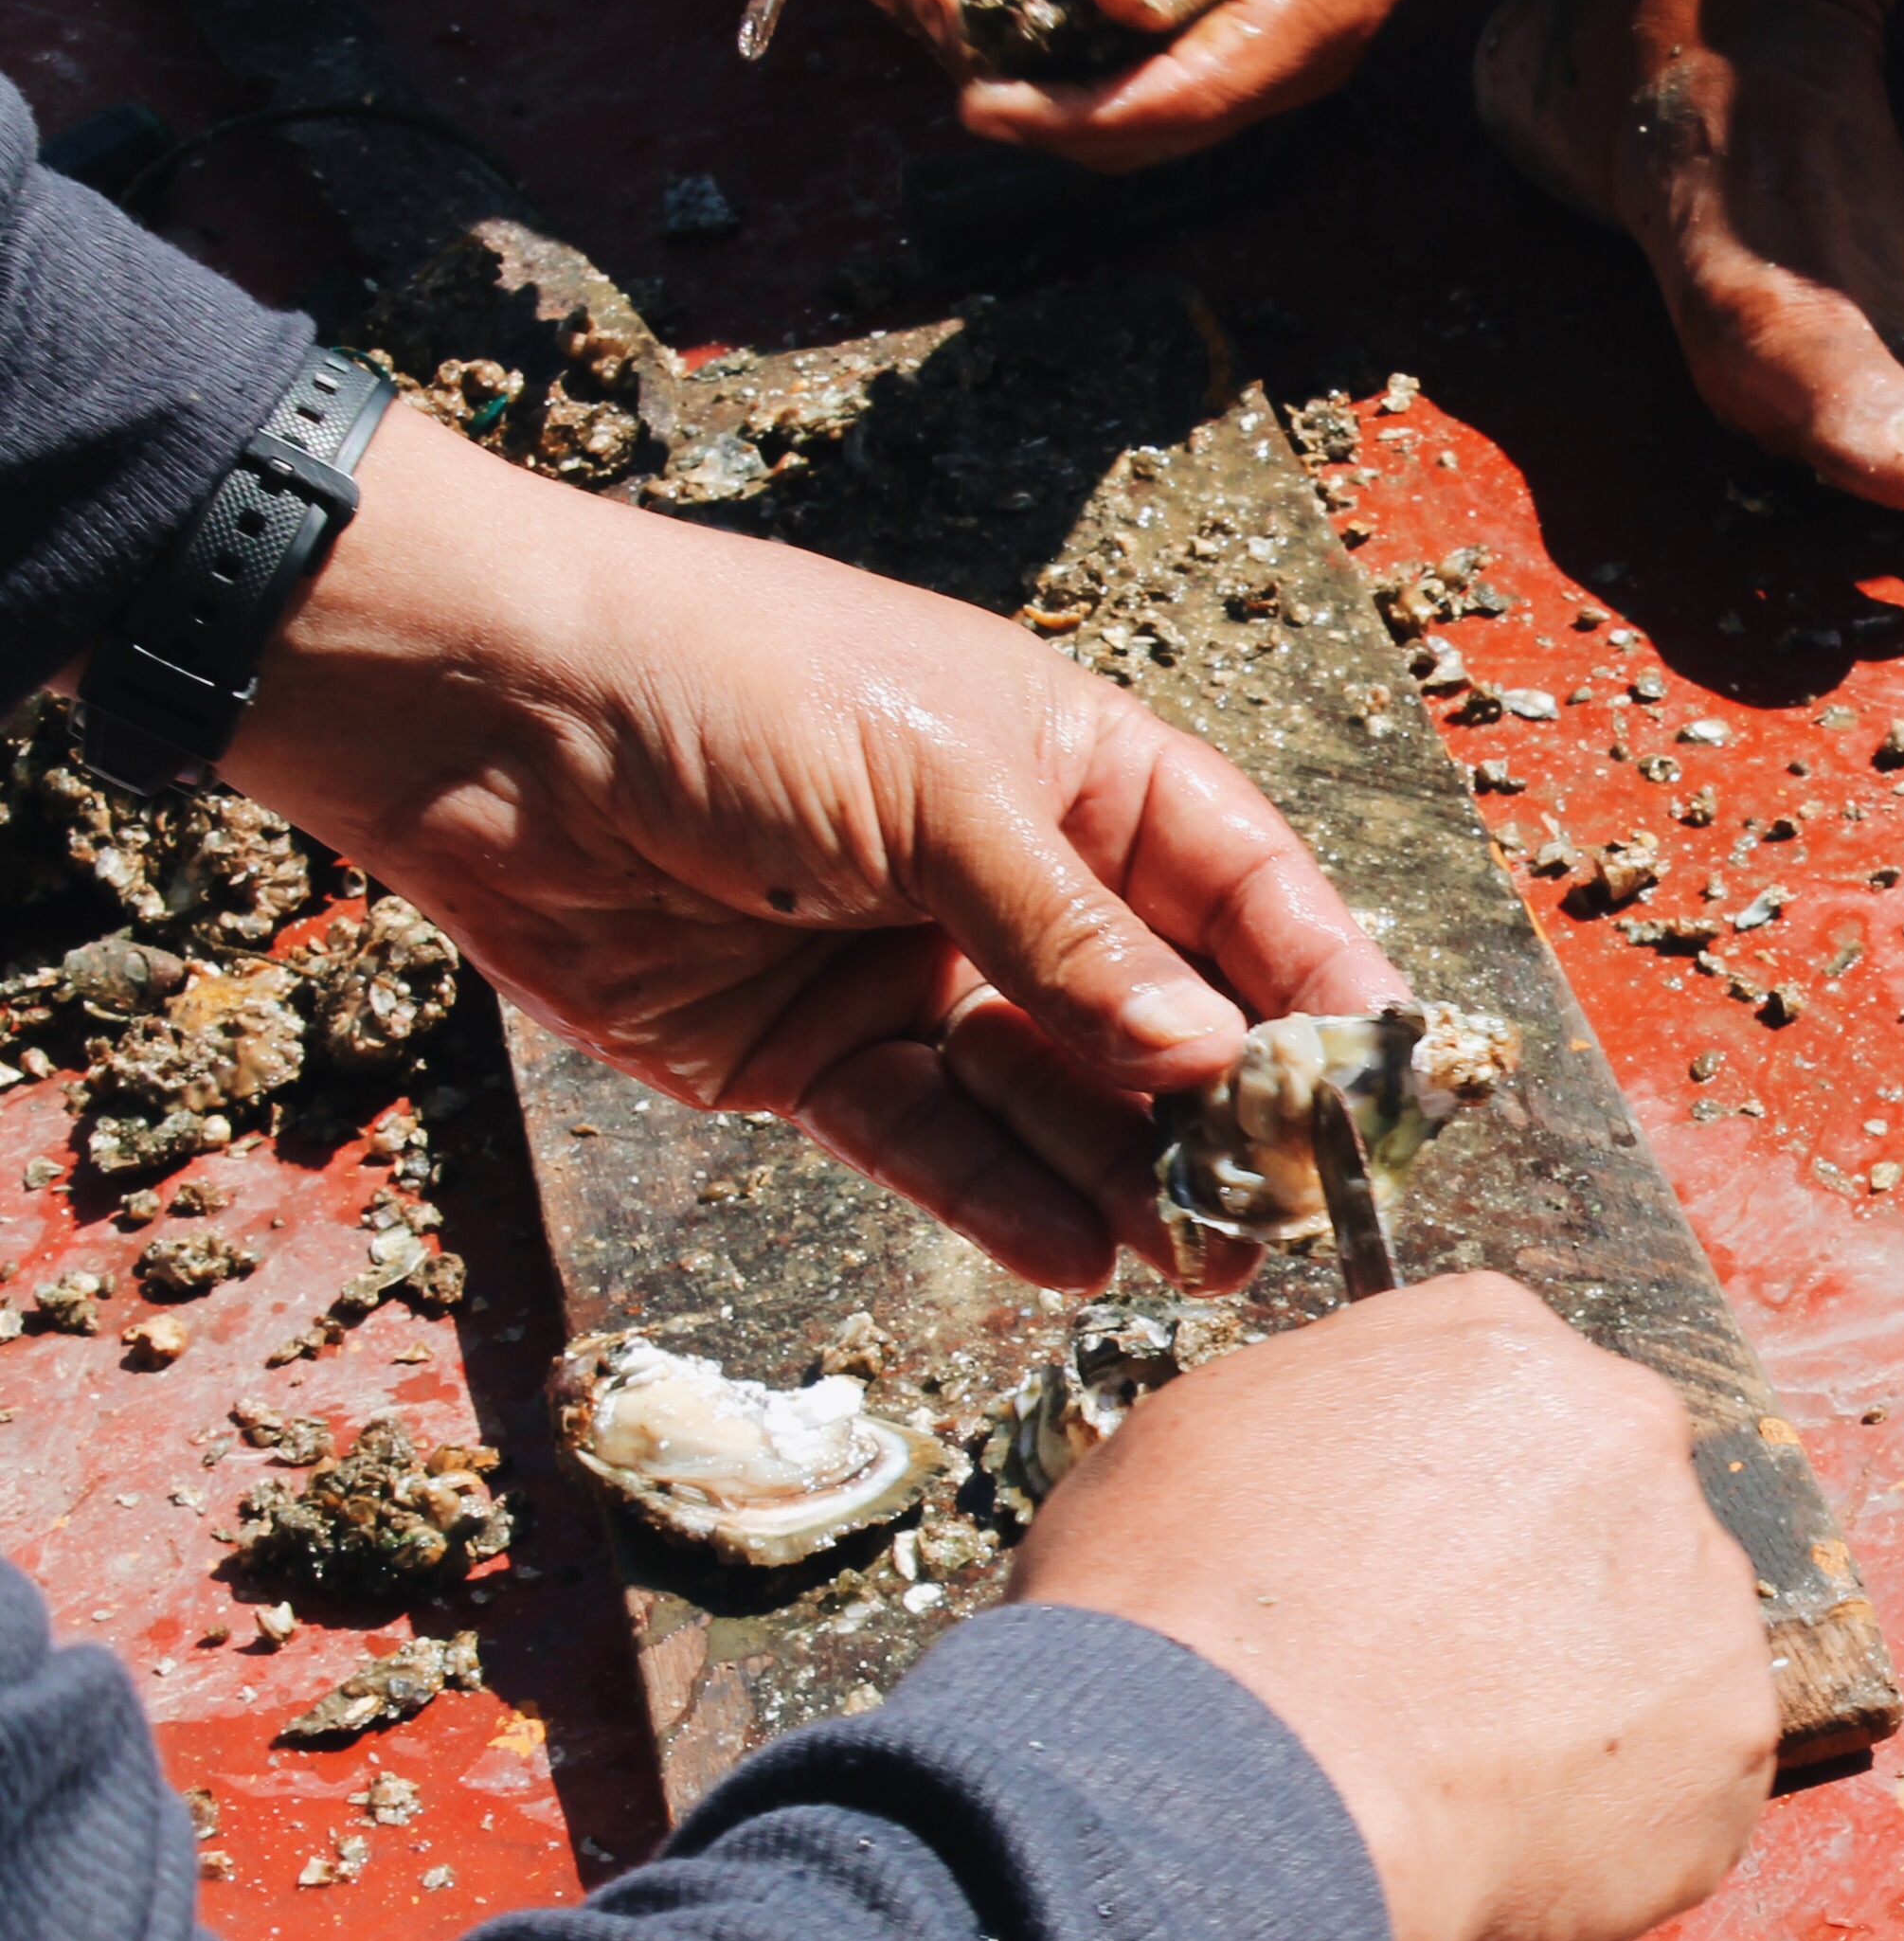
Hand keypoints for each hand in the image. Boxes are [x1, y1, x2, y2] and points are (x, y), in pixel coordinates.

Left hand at [214, 401, 1404, 1290]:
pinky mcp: (812, 1056)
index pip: (1236, 880)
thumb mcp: (934, 788)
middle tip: (1288, 1207)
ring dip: (1124, 1174)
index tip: (1384, 1075)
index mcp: (1070, 765)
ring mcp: (913, 969)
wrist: (482, 711)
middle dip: (1224, 1107)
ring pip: (1052, 1095)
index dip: (1314, 974)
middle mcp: (1008, 874)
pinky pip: (934, 1140)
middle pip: (1152, 1009)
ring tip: (1200, 1255)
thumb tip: (1213, 1059)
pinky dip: (1001, 1199)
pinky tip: (1079, 1257)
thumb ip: (1072, 937)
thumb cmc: (729, 683)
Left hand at [804, 0, 1491, 171]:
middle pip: (1139, 127)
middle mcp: (1284, 59)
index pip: (1173, 105)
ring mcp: (1262, 50)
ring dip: (1027, 70)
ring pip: (1130, 105)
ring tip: (923, 3)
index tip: (974, 99)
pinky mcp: (1237, 26)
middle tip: (914, 24)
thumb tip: (1115, 1)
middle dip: (1025, 98)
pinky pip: (1139, 64)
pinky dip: (1060, 42)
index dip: (1067, 115)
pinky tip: (999, 0)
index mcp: (1310, 21)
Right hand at [1011, 1273, 1778, 1940]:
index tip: (1416, 1582)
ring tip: (1460, 1787)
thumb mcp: (1205, 1433)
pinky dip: (1613, 1828)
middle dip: (1539, 1601)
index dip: (1457, 1510)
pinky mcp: (1731, 1737)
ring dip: (1587, 1709)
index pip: (1512, 1407)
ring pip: (1657, 1647)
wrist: (1224, 1795)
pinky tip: (1506, 1849)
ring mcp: (1696, 1584)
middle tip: (1441, 1693)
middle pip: (1605, 1517)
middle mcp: (1625, 1433)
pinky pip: (1684, 1785)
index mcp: (1498, 1345)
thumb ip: (1330, 1420)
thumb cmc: (1178, 1621)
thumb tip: (1350, 1468)